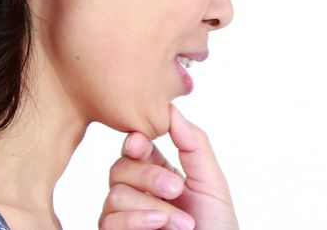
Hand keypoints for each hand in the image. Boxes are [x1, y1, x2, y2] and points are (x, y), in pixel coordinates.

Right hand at [100, 106, 238, 229]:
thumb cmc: (217, 229)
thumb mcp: (211, 182)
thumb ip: (192, 143)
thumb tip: (171, 108)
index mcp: (159, 174)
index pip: (135, 148)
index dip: (135, 141)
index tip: (144, 142)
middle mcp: (137, 194)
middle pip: (120, 168)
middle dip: (148, 175)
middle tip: (176, 189)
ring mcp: (125, 218)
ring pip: (114, 194)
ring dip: (150, 204)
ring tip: (180, 221)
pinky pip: (109, 220)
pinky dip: (136, 220)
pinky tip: (159, 225)